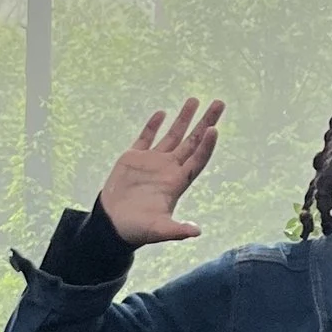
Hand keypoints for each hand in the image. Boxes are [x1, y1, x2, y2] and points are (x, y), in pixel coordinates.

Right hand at [97, 98, 224, 245]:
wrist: (112, 225)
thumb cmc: (136, 230)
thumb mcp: (158, 230)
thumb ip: (176, 230)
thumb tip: (196, 232)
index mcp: (176, 183)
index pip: (197, 159)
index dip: (206, 146)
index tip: (214, 129)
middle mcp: (169, 169)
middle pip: (192, 141)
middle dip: (205, 122)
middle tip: (219, 103)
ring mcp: (152, 162)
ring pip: (173, 135)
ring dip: (183, 118)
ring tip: (195, 100)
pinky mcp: (133, 159)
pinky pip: (146, 138)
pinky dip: (153, 125)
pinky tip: (162, 113)